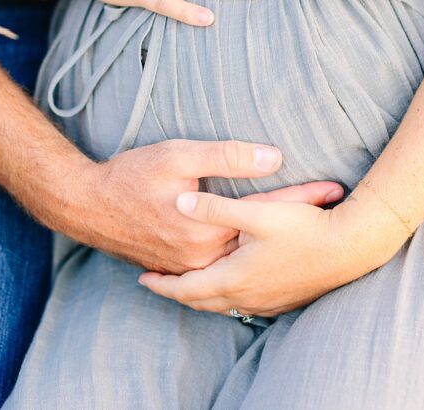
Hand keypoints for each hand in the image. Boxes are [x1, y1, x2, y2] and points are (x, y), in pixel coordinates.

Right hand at [65, 140, 344, 274]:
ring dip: (277, 245)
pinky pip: (225, 268)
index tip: (335, 189)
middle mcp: (206, 255)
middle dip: (299, 224)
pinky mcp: (183, 270)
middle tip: (335, 211)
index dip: (303, 197)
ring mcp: (194, 267)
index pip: (268, 210)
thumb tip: (275, 157)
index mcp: (210, 228)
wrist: (87, 207)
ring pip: (246, 257)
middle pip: (264, 237)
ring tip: (312, 236)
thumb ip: (227, 157)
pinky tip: (267, 257)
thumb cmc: (131, 176)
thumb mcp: (178, 155)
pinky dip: (249, 260)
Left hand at [138, 191, 390, 316]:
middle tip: (157, 283)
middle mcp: (247, 297)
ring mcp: (267, 302)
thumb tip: (181, 201)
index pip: (186, 288)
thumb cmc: (305, 228)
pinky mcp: (284, 301)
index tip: (143, 277)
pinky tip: (229, 288)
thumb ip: (216, 207)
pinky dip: (225, 299)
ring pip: (222, 307)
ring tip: (187, 286)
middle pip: (201, 301)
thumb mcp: (257, 212)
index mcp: (234, 277)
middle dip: (177, 293)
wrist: (351, 249)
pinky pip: (243, 306)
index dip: (162, 284)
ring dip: (201, 297)